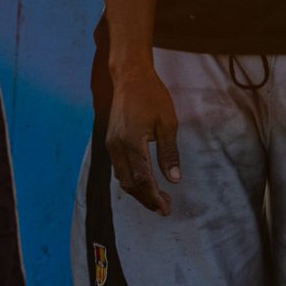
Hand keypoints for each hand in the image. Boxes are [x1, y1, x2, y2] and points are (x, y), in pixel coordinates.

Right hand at [106, 61, 180, 215]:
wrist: (129, 77)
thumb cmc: (152, 96)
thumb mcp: (168, 123)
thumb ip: (169, 153)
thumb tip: (174, 179)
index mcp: (132, 143)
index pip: (142, 179)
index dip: (153, 196)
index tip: (166, 208)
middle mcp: (117, 147)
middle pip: (130, 184)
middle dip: (146, 198)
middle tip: (164, 207)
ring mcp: (111, 146)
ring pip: (122, 178)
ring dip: (138, 191)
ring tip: (157, 198)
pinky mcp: (110, 143)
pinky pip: (119, 169)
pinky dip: (131, 180)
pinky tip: (144, 182)